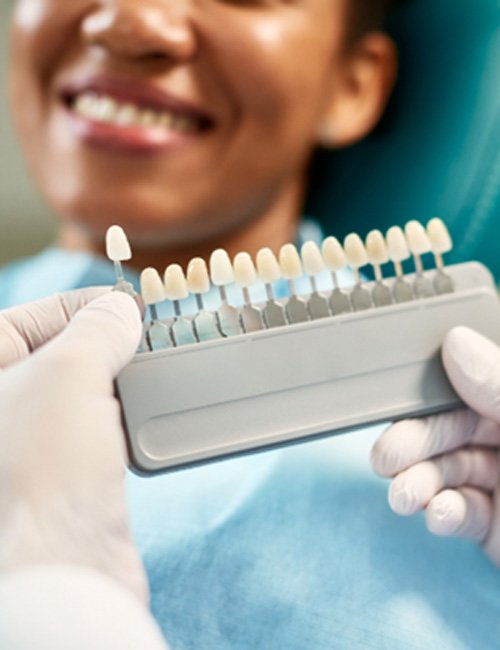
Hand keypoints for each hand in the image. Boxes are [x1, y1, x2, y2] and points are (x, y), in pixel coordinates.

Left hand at [0, 289, 146, 600]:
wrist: (63, 570)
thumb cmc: (44, 471)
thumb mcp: (68, 373)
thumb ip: (96, 330)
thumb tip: (120, 311)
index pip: (29, 319)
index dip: (81, 305)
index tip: (125, 303)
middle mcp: (2, 410)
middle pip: (57, 355)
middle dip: (105, 344)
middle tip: (146, 335)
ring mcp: (28, 445)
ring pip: (80, 394)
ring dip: (119, 381)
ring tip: (153, 371)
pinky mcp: (61, 477)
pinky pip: (94, 430)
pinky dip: (121, 418)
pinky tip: (145, 415)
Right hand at [371, 326, 499, 563]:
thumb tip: (458, 343)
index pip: (477, 376)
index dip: (436, 383)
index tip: (402, 392)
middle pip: (453, 425)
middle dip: (417, 441)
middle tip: (385, 458)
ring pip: (450, 469)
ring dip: (421, 481)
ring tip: (404, 497)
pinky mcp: (496, 524)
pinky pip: (461, 509)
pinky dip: (444, 512)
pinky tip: (439, 516)